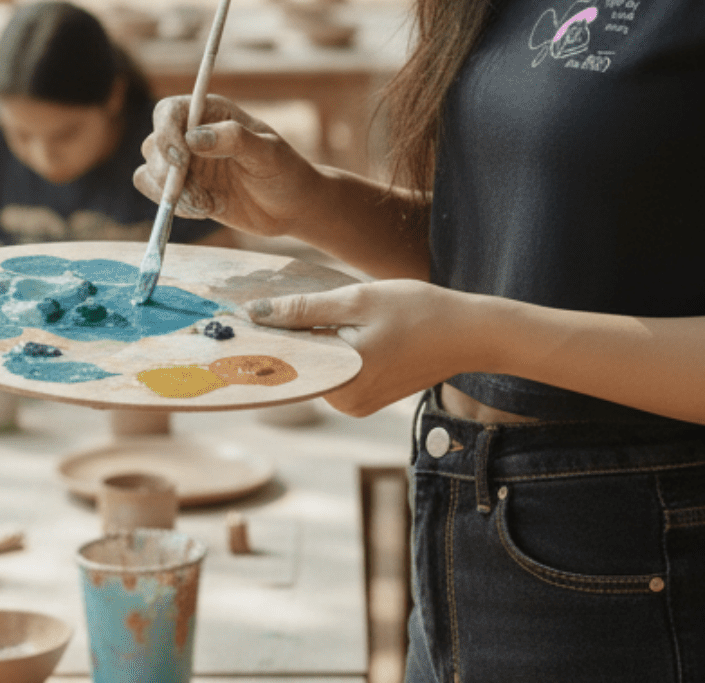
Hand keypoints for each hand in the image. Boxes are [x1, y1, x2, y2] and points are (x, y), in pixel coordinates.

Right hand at [134, 93, 325, 238]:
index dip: (166, 132)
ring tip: (206, 205)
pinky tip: (206, 209)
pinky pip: (158, 194)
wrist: (291, 207)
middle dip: (169, 174)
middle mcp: (192, 134)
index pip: (169, 111)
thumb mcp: (269, 153)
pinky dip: (174, 206)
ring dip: (171, 193)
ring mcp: (186, 163)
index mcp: (212, 112)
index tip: (181, 159)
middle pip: (153, 145)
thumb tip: (194, 138)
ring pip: (150, 171)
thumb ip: (235, 139)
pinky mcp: (184, 190)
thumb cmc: (286, 172)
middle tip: (200, 195)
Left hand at [247, 280, 490, 415]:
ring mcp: (358, 405)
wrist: (470, 333)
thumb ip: (305, 309)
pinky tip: (338, 325)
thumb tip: (255, 314)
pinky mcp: (369, 399)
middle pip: (299, 365)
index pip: (282, 363)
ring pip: (318, 367)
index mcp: (340, 382)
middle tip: (269, 305)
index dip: (259, 339)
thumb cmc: (418, 311)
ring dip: (311, 341)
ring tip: (315, 310)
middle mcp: (345, 404)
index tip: (234, 323)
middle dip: (286, 336)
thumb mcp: (358, 300)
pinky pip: (336, 371)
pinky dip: (331, 349)